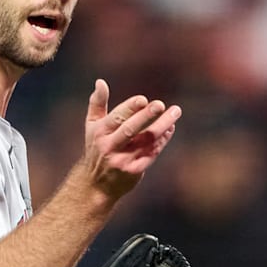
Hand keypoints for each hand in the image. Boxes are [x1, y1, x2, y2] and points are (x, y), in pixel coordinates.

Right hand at [81, 79, 179, 198]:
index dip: (129, 108)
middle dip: (146, 116)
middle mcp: (110, 146)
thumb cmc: (96, 148)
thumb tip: (100, 81)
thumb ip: (97, 103)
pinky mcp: (133, 171)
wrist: (95, 185)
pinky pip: (151, 153)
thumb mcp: (92, 126)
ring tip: (175, 113)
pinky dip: (162, 140)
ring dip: (162, 126)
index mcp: (100, 132)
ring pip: (146, 141)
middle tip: (161, 104)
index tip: (143, 99)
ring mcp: (122, 160)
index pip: (116, 118)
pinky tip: (170, 128)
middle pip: (130, 129)